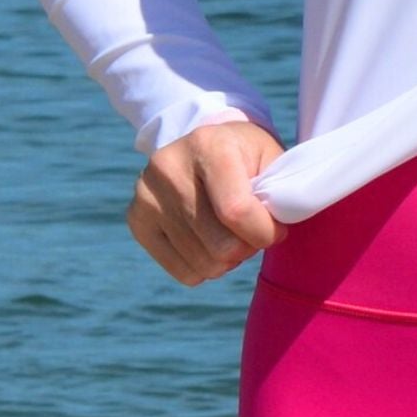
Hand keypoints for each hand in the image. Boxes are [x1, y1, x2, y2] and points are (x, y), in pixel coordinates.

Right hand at [128, 115, 286, 284]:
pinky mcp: (136, 219)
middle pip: (220, 245)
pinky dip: (205, 267)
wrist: (202, 146)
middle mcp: (168, 167)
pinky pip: (183, 271)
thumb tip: (274, 233)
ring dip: (228, 259)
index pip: (236, 211)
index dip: (265, 233)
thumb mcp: (270, 158)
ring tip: (231, 234)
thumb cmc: (246, 156)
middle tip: (252, 231)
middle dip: (248, 247)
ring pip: (204, 264)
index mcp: (208, 145)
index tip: (277, 231)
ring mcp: (146, 195)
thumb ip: (280, 192)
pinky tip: (209, 242)